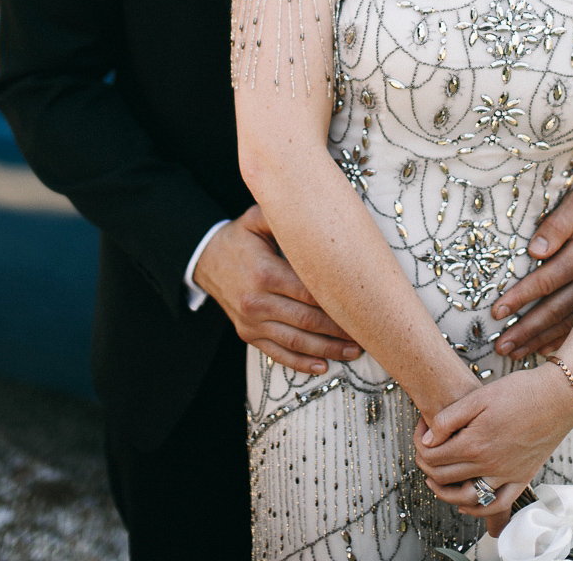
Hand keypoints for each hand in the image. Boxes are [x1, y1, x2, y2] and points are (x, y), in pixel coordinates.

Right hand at [193, 204, 362, 373]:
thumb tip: (317, 207)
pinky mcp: (247, 335)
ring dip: (327, 350)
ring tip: (354, 351)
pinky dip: (301, 363)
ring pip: (295, 342)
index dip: (336, 302)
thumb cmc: (240, 238)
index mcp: (265, 272)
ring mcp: (251, 322)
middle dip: (339, 330)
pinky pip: (277, 353)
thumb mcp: (256, 219)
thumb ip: (284, 215)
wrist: (205, 260)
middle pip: (307, 320)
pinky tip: (322, 365)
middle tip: (366, 332)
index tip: (361, 306)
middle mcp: (257, 301)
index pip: (308, 292)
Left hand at [414, 365, 572, 535]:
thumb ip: (450, 419)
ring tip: (434, 481)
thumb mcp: (479, 396)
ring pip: (466, 497)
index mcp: (475, 443)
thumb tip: (428, 439)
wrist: (558, 397)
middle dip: (427, 467)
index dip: (420, 446)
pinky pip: (497, 504)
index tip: (420, 432)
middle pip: (445, 477)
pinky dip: (478, 510)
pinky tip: (466, 504)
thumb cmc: (521, 391)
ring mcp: (506, 475)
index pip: (434, 456)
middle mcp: (489, 464)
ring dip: (445, 494)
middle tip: (424, 453)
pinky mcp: (522, 478)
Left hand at [491, 182, 572, 360]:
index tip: (495, 312)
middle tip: (500, 347)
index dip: (519, 298)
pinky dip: (565, 341)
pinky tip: (547, 352)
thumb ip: (558, 223)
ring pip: (567, 323)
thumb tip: (535, 250)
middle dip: (525, 330)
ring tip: (514, 354)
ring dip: (540, 340)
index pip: (545, 282)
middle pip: (554, 310)